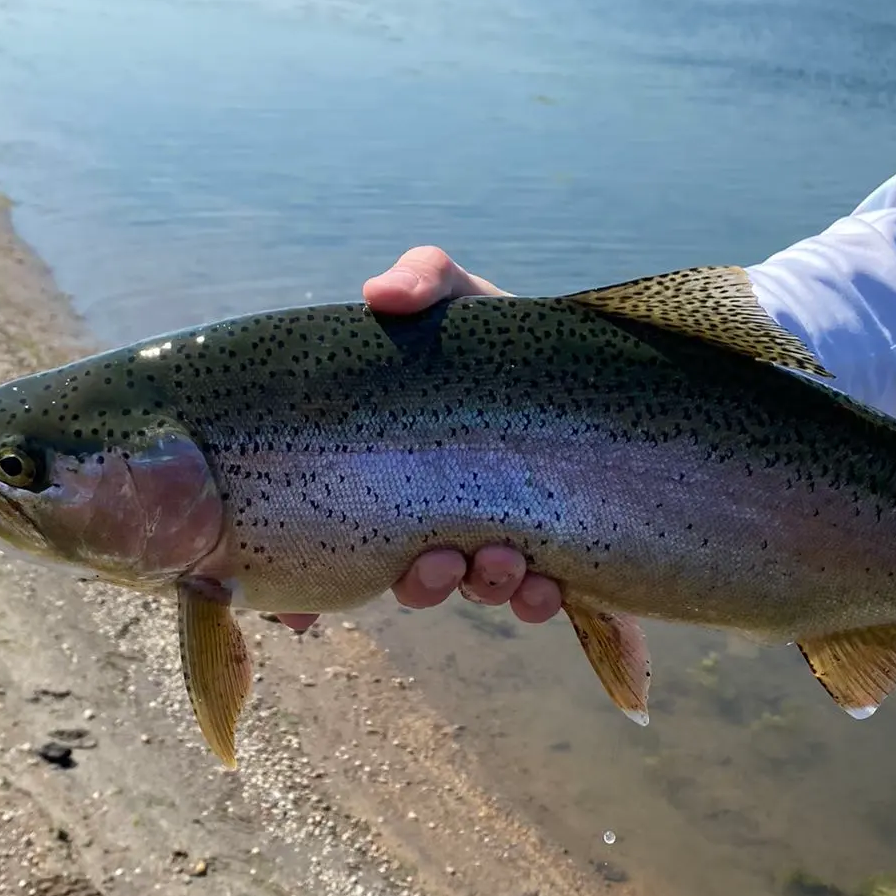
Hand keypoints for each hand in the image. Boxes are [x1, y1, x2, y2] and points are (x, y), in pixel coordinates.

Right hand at [275, 247, 562, 632]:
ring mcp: (497, 540)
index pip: (338, 539)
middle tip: (438, 561)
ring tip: (501, 559)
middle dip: (421, 583)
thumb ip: (423, 280)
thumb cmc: (505, 334)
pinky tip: (545, 583)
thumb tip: (378, 294)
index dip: (309, 591)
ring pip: (474, 589)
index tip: (297, 616)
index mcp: (396, 477)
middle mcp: (439, 519)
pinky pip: (540, 599)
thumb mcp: (461, 296)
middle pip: (411, 579)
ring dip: (480, 586)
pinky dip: (538, 600)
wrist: (599, 360)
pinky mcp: (560, 555)